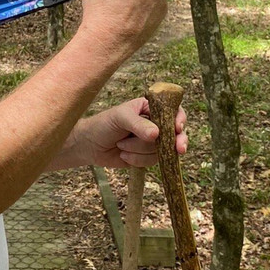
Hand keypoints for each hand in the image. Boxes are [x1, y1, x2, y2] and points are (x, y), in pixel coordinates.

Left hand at [73, 97, 187, 168]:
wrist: (89, 146)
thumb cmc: (103, 124)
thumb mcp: (120, 118)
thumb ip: (138, 124)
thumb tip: (156, 134)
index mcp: (150, 108)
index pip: (173, 111)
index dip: (179, 119)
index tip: (177, 128)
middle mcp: (154, 124)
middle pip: (174, 134)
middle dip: (174, 142)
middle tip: (178, 150)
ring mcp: (152, 142)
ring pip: (161, 150)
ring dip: (140, 150)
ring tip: (121, 144)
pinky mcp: (147, 156)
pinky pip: (152, 161)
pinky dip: (137, 160)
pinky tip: (124, 155)